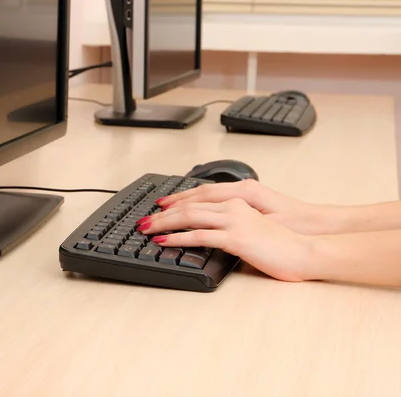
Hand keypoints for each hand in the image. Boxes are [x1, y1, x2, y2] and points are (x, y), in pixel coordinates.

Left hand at [137, 198, 316, 281]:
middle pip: (188, 206)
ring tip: (146, 229)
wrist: (305, 251)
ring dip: (163, 223)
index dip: (175, 202)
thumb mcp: (253, 228)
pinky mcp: (235, 238)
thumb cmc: (282, 243)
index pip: (197, 198)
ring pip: (188, 217)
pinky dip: (177, 237)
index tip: (158, 208)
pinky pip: (198, 235)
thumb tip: (212, 234)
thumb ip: (232, 226)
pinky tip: (163, 241)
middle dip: (162, 213)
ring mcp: (233, 221)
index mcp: (237, 201)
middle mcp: (232, 206)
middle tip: (143, 220)